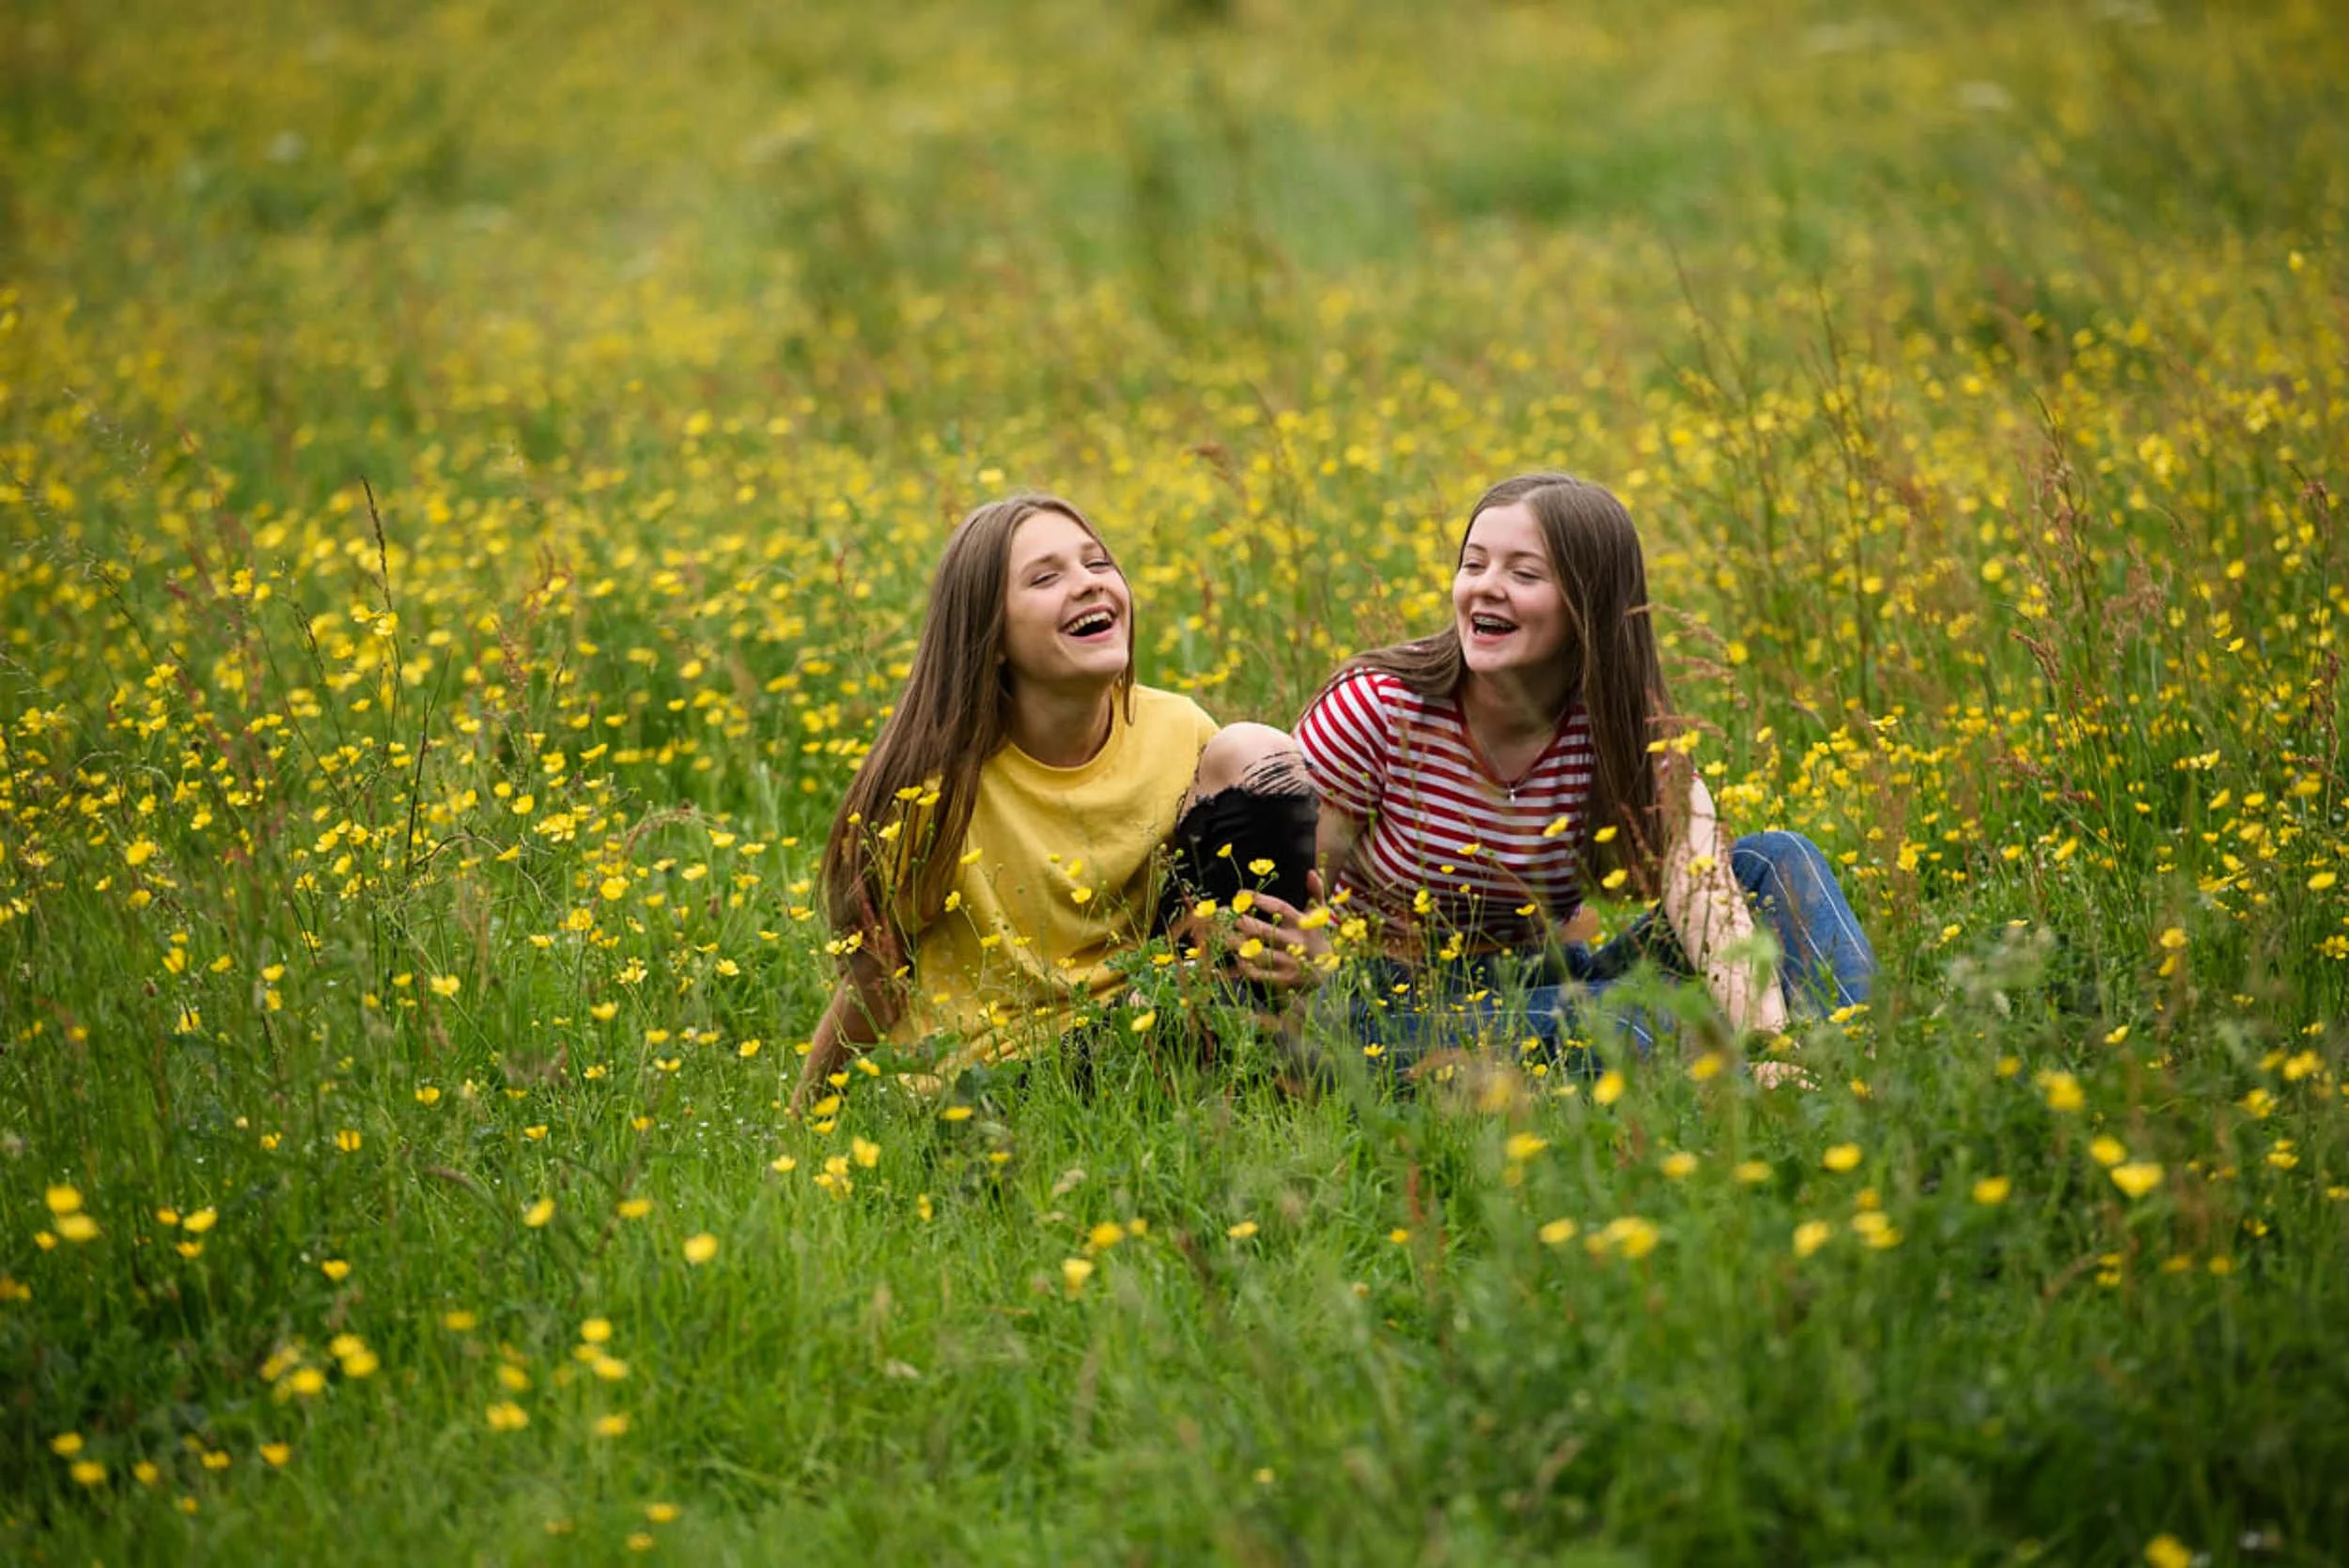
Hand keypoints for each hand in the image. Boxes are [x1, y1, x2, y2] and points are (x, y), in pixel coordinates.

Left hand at [1229, 872, 1331, 991]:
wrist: (1327, 973)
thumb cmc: (1315, 937)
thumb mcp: (1318, 915)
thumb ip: (1315, 892)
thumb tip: (1311, 871)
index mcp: (1302, 923)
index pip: (1279, 907)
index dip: (1259, 899)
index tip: (1240, 893)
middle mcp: (1296, 942)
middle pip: (1266, 930)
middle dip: (1245, 923)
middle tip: (1229, 916)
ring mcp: (1290, 962)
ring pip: (1259, 953)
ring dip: (1240, 945)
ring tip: (1224, 937)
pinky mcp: (1284, 979)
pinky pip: (1260, 973)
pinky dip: (1246, 966)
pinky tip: (1237, 957)